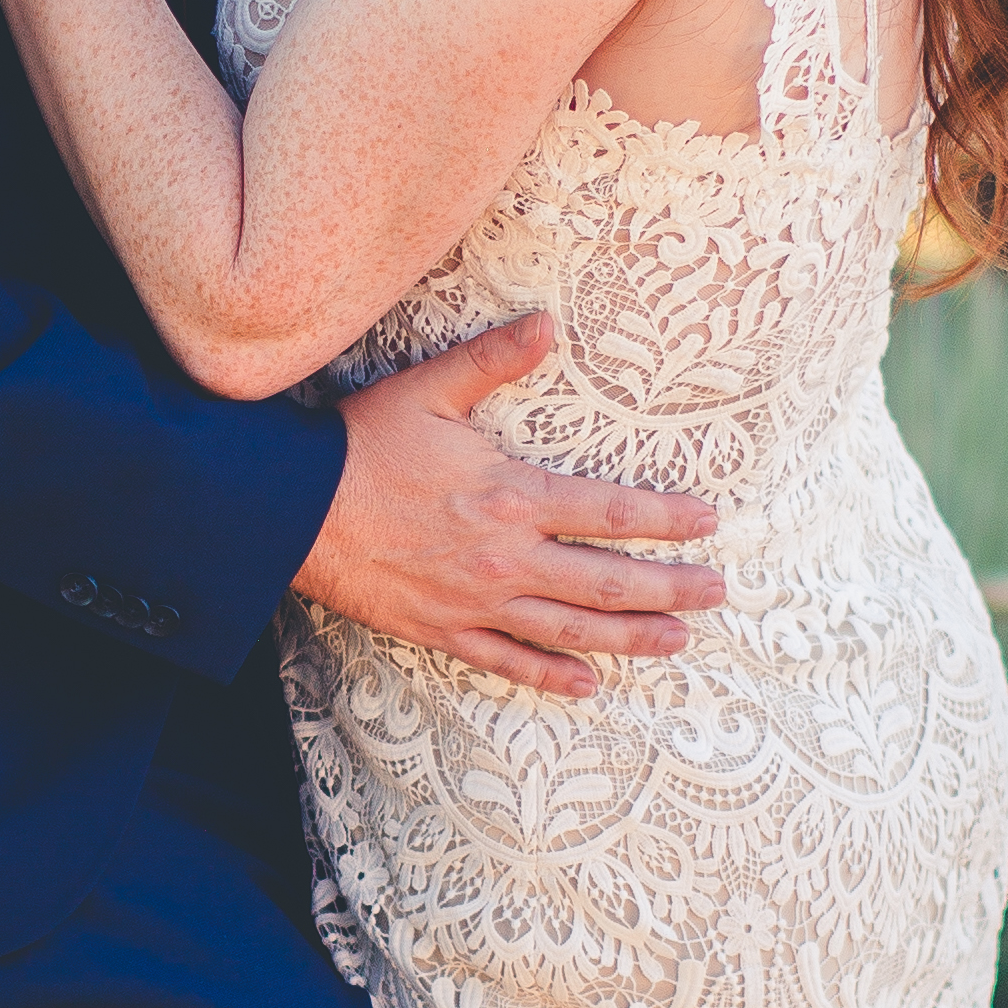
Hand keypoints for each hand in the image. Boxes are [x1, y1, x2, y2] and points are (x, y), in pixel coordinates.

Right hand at [295, 311, 722, 699]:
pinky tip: (587, 685)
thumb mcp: (428, 389)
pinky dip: (551, 676)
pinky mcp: (442, 631)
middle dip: (670, 589)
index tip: (708, 522)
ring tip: (679, 640)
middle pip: (607, 581)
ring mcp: (476, 603)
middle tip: (717, 593)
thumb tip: (548, 322)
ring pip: (571, 629)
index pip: (610, 511)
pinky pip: (507, 662)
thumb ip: (494, 359)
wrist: (291, 511)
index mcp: (512, 497)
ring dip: (631, 637)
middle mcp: (505, 558)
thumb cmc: (360, 444)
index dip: (665, 518)